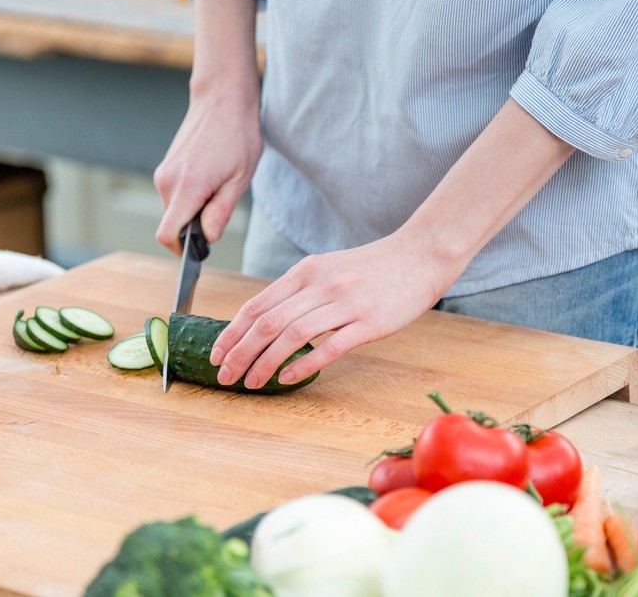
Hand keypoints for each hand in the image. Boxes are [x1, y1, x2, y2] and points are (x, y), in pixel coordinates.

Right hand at [153, 89, 261, 252]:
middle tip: (222, 204)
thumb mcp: (239, 179)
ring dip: (195, 208)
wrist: (222, 100)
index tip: (199, 250)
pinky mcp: (165, 167)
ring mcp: (163, 173)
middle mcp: (167, 181)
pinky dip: (191, 196)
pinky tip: (211, 176)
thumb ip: (220, 212)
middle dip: (195, 226)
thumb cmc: (237, 136)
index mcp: (186, 187)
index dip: (181, 250)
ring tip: (219, 184)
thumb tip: (207, 238)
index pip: (167, 234)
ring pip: (175, 209)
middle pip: (173, 224)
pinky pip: (175, 194)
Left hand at [209, 233, 462, 388]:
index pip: (257, 304)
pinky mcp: (370, 323)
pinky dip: (304, 365)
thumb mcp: (329, 268)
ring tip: (251, 382)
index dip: (232, 332)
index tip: (216, 354)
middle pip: (268, 323)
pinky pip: (330, 346)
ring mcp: (345, 304)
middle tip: (225, 376)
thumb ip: (301, 291)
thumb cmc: (374, 267)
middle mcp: (321, 285)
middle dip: (240, 353)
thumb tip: (267, 322)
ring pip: (292, 335)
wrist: (421, 255)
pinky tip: (287, 379)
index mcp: (306, 271)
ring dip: (265, 363)